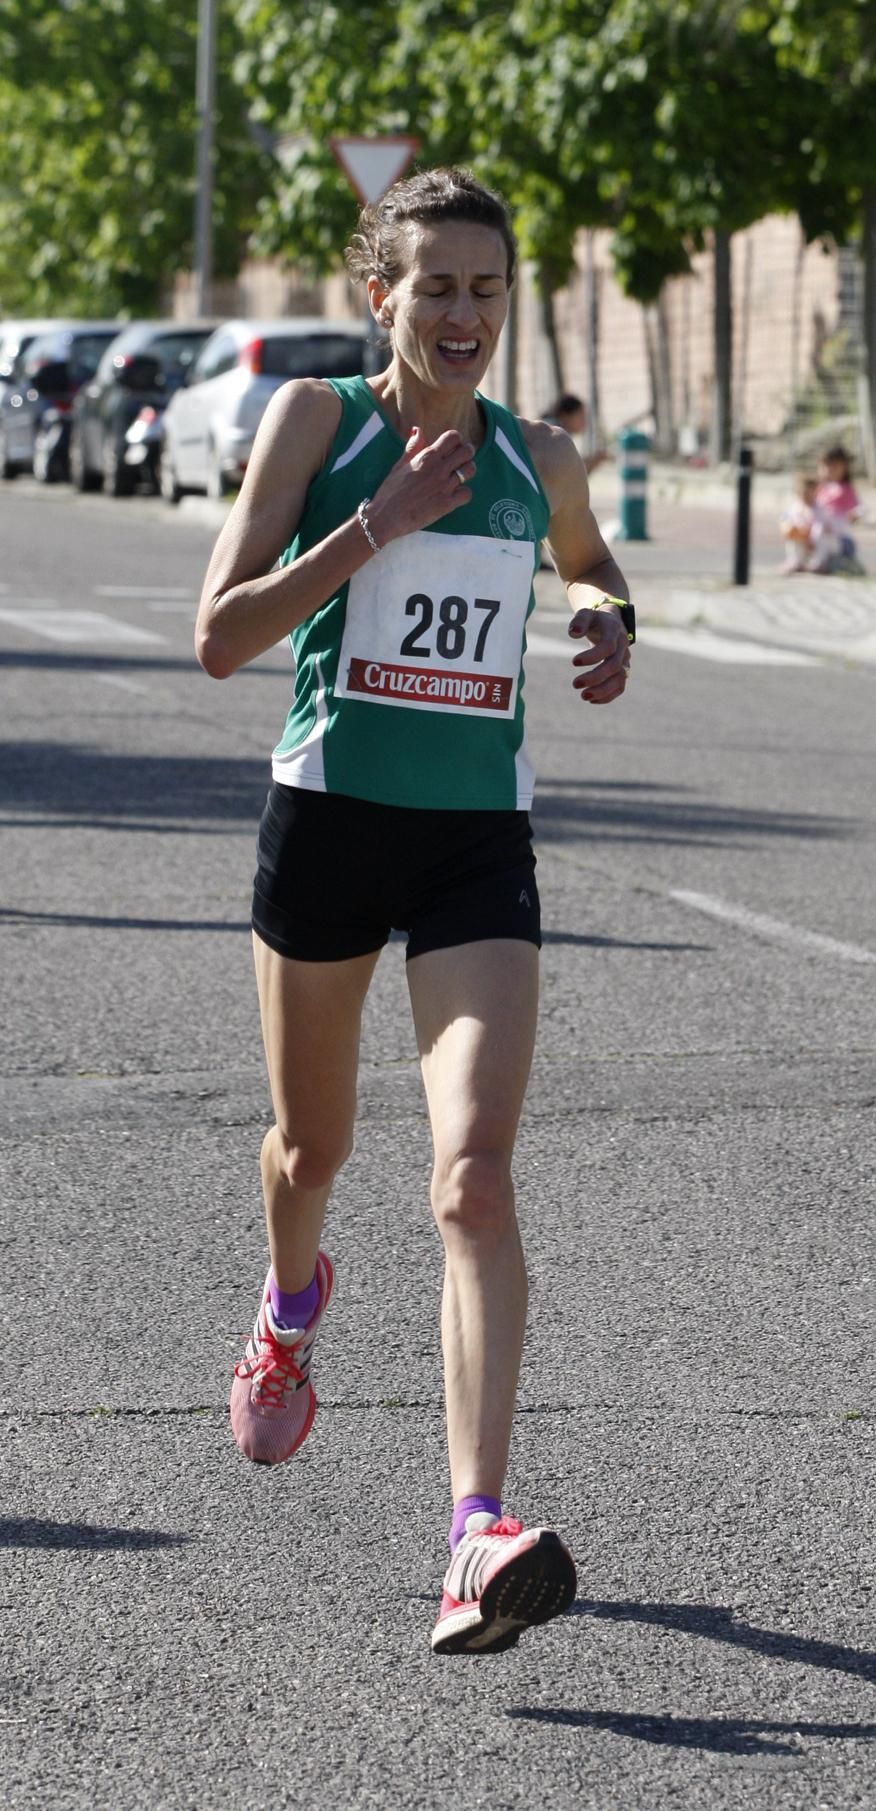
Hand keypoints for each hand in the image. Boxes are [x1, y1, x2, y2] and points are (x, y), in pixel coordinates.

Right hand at [368, 426, 474, 543]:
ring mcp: (444, 486)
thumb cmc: (390, 491)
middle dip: (467, 453)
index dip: (456, 440)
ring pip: (470, 470)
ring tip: (460, 476)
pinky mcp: (447, 504)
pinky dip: (463, 494)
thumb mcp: (399, 465)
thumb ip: (413, 447)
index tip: (452, 447)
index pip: (453, 437)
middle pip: (467, 451)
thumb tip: (418, 430)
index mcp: (427, 456)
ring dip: (467, 471)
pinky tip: (455, 495)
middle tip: (461, 459)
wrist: (386, 517)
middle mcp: (439, 469)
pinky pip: (467, 493)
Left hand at [568, 606, 630, 702]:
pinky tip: (591, 700)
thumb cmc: (595, 620)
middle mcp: (622, 646)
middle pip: (614, 666)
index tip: (574, 662)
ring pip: (620, 679)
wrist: (611, 623)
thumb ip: (579, 621)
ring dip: (603, 691)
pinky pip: (620, 687)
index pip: (608, 647)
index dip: (592, 656)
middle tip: (575, 684)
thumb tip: (573, 634)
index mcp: (614, 631)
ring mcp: (625, 660)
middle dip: (595, 677)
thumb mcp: (586, 614)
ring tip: (583, 696)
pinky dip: (607, 696)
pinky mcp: (622, 671)